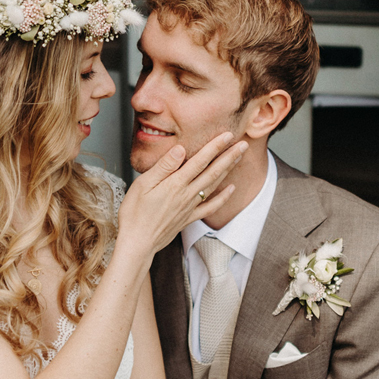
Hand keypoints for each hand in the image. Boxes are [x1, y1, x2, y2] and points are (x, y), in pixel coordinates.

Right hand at [118, 132, 246, 260]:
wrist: (137, 243)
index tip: (227, 135)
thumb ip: (164, 166)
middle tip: (244, 144)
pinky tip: (232, 189)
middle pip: (213, 172)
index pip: (200, 160)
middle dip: (229, 156)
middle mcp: (186, 194)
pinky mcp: (188, 218)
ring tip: (239, 158)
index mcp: (175, 184)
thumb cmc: (134, 213)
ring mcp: (189, 207)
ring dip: (228, 170)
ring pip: (214, 185)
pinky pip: (210, 206)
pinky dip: (223, 197)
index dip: (215, 146)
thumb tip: (181, 149)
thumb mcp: (143, 185)